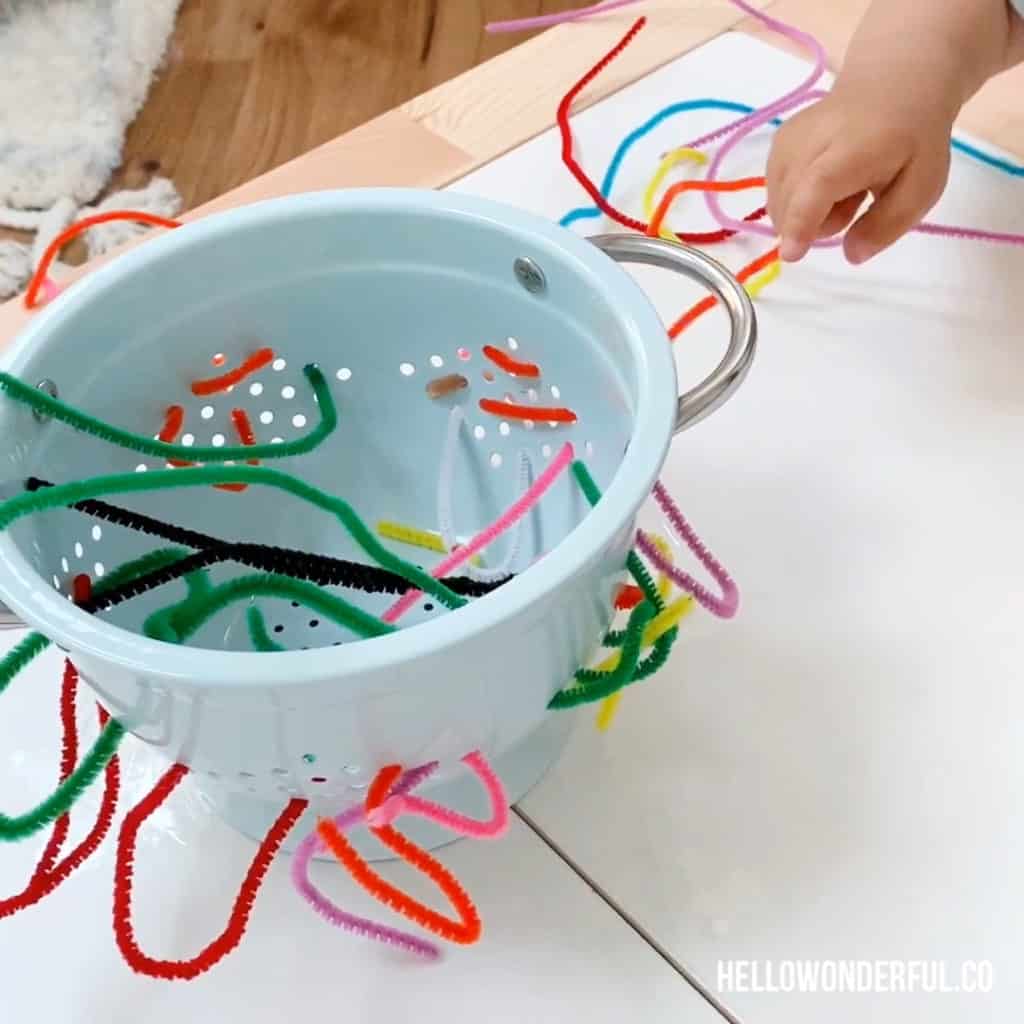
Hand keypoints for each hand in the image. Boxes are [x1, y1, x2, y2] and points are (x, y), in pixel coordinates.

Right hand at [766, 87, 952, 263]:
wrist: (894, 83)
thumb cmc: (912, 139)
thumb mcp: (922, 186)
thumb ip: (888, 224)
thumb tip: (852, 255)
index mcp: (854, 148)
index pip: (816, 186)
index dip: (802, 222)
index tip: (792, 255)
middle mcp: (811, 140)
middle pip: (792, 203)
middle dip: (818, 223)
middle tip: (855, 202)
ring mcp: (788, 141)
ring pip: (779, 204)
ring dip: (807, 214)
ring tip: (841, 191)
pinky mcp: (777, 146)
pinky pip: (775, 195)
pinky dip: (796, 202)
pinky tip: (821, 186)